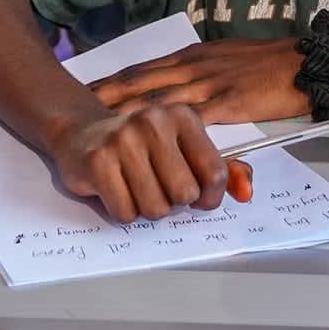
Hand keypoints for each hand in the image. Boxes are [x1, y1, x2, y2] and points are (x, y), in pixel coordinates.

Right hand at [49, 104, 253, 224]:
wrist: (82, 133)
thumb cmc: (141, 147)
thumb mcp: (183, 149)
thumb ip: (222, 170)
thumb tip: (246, 192)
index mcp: (182, 116)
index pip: (215, 173)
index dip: (208, 197)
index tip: (196, 197)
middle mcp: (154, 121)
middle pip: (184, 194)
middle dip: (172, 202)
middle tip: (156, 186)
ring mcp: (123, 139)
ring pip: (155, 208)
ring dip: (146, 208)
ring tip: (135, 186)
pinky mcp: (98, 161)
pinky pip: (126, 213)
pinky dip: (123, 211)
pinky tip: (115, 189)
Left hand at [87, 37, 308, 124]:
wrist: (304, 62)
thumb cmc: (269, 61)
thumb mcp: (227, 57)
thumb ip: (202, 72)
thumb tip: (179, 83)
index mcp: (193, 57)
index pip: (145, 68)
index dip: (116, 79)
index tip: (89, 87)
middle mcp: (195, 67)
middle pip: (142, 81)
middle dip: (109, 93)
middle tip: (79, 105)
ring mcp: (209, 84)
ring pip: (159, 99)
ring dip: (129, 112)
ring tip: (101, 123)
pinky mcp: (227, 103)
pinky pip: (192, 119)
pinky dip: (168, 130)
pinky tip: (151, 139)